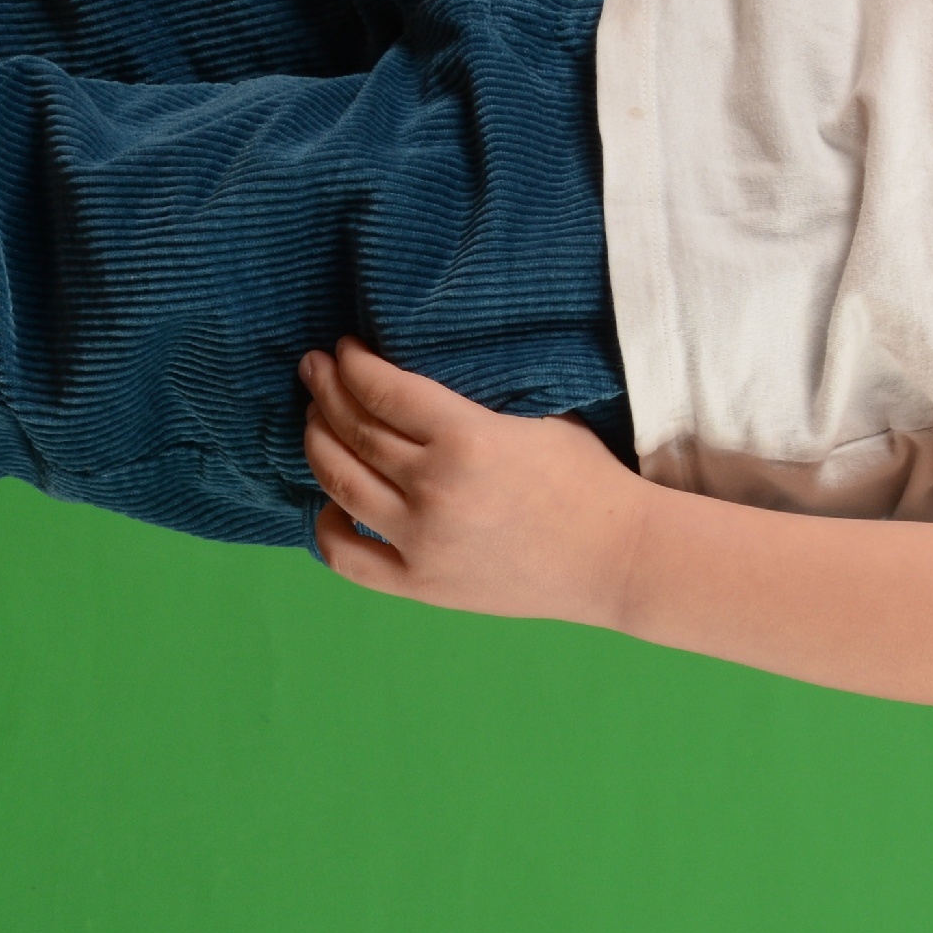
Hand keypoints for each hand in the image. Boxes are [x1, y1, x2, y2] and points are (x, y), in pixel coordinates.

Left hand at [301, 339, 654, 625]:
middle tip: (314, 371)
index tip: (342, 349)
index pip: (382, 389)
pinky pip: (346, 556)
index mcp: (467, 438)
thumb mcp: (539, 417)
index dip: (353, 364)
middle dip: (325, 392)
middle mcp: (434, 489)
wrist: (617, 558)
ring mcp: (421, 541)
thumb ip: (474, 402)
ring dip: (317, 443)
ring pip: (338, 482)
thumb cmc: (588, 480)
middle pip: (353, 430)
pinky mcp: (420, 584)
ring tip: (315, 422)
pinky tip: (332, 503)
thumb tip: (419, 378)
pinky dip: (326, 525)